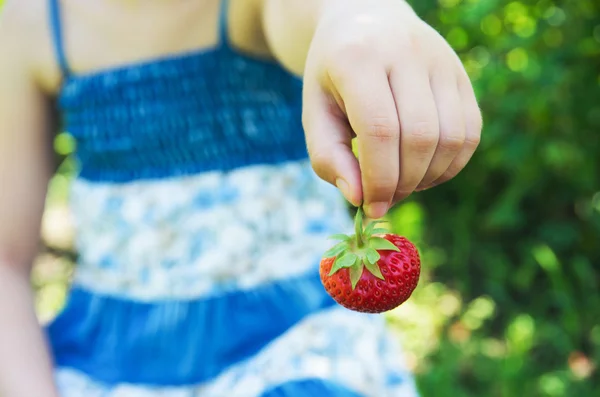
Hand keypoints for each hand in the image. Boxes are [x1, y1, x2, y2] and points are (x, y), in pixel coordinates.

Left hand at [302, 0, 481, 218]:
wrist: (365, 21)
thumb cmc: (333, 77)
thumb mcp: (315, 112)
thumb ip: (328, 157)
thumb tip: (359, 198)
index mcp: (359, 58)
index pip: (379, 129)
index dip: (378, 179)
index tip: (370, 208)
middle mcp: (406, 52)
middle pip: (419, 136)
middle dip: (403, 182)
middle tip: (385, 199)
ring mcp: (441, 60)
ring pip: (452, 137)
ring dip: (429, 177)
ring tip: (402, 184)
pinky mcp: (461, 74)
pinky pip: (470, 132)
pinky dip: (451, 165)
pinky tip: (424, 170)